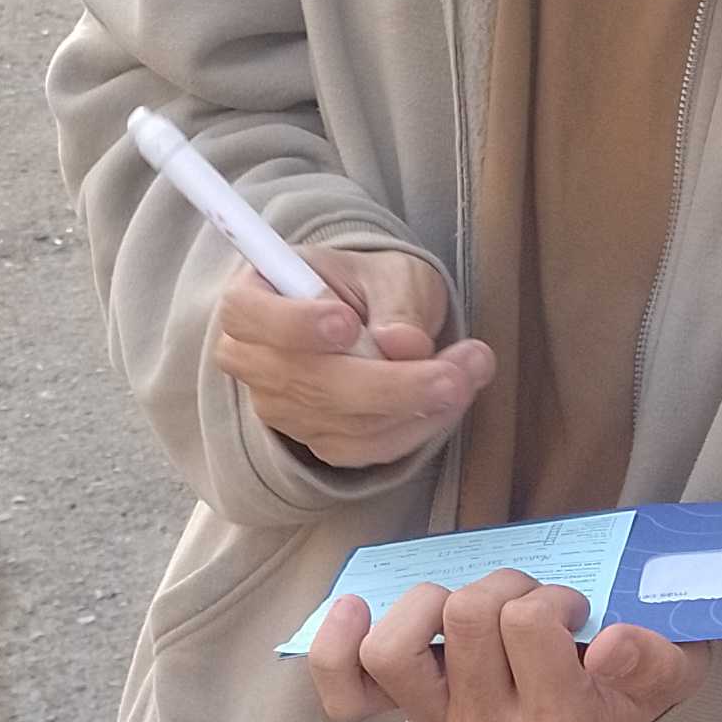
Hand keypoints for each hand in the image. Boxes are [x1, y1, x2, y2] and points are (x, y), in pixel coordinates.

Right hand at [215, 248, 491, 470]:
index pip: (247, 315)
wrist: (376, 321)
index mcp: (253, 299)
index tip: (346, 322)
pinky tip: (450, 399)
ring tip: (473, 368)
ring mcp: (282, 409)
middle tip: (455, 371)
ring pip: (343, 423)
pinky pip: (366, 448)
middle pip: (307, 382)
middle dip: (389, 383)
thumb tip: (402, 345)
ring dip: (417, 405)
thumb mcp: (391, 273)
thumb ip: (396, 301)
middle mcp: (255, 361)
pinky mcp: (318, 441)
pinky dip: (414, 428)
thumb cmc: (372, 288)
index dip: (292, 324)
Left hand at [306, 570, 710, 721]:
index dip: (550, 598)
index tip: (577, 609)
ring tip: (477, 607)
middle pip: (465, 617)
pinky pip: (346, 692)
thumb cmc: (637, 669)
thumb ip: (656, 658)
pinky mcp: (404, 710)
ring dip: (435, 600)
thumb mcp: (674, 664)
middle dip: (502, 585)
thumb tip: (610, 647)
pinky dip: (338, 647)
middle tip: (533, 602)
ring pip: (397, 647)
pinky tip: (354, 608)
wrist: (614, 704)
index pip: (529, 625)